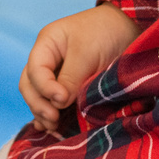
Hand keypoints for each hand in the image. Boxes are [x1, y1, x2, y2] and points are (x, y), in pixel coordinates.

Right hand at [19, 4, 138, 131]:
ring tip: (55, 127)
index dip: (45, 88)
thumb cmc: (106, 32)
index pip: (35, 70)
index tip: (63, 100)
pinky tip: (54, 129)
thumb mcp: (87, 52)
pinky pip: (51, 104)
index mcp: (47, 44)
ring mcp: (56, 75)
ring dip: (43, 114)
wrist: (129, 30)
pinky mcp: (68, 89)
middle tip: (54, 119)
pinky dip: (49, 116)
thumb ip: (70, 77)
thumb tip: (58, 103)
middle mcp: (47, 60)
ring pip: (38, 97)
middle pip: (30, 86)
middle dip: (38, 105)